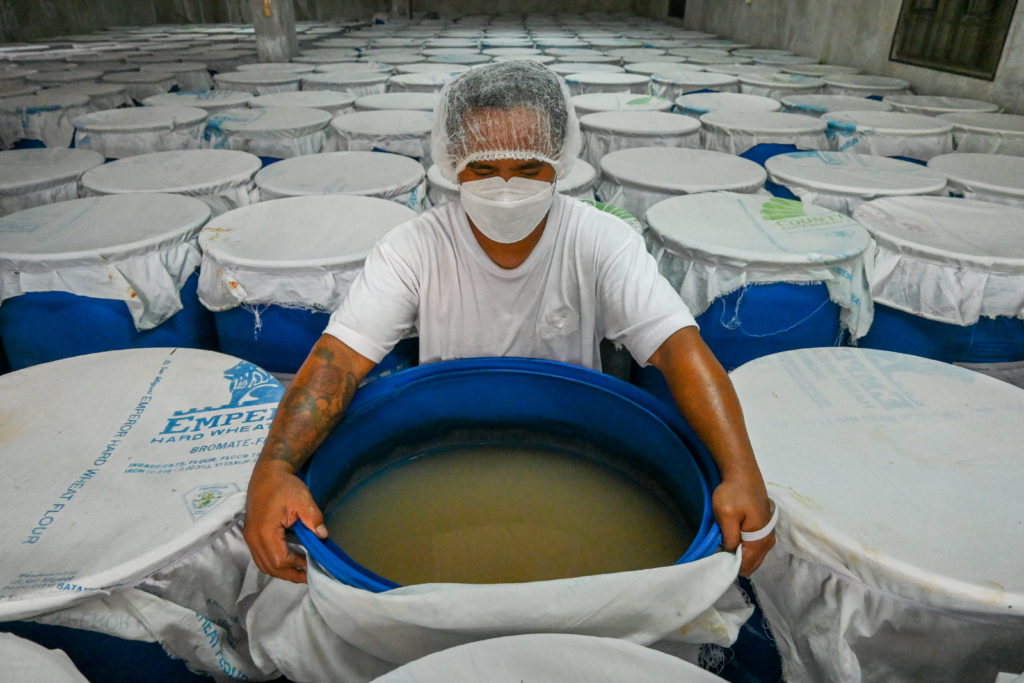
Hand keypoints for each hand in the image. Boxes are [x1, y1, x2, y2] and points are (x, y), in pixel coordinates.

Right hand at [243, 461, 326, 582]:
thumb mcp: (302, 499)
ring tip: (299, 572)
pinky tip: (286, 561)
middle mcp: (253, 538)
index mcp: (265, 530)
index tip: (312, 562)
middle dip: (289, 574)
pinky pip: (260, 557)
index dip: (297, 564)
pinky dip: (273, 564)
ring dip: (280, 571)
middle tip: (307, 576)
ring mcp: (249, 537)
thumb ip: (313, 519)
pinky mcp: (250, 535)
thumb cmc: (284, 486)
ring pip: (263, 564)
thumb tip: (323, 537)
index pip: (280, 559)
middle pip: (270, 567)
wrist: (267, 474)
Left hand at [712, 477, 774, 576]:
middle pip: (750, 565)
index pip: (745, 566)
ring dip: (738, 554)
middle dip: (734, 561)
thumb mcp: (726, 515)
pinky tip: (731, 538)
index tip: (716, 557)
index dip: (729, 565)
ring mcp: (767, 537)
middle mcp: (768, 542)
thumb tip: (729, 554)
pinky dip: (743, 548)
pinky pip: (753, 549)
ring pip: (752, 558)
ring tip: (724, 543)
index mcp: (760, 541)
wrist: (743, 473)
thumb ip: (729, 538)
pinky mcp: (764, 531)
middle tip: (719, 550)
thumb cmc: (733, 493)